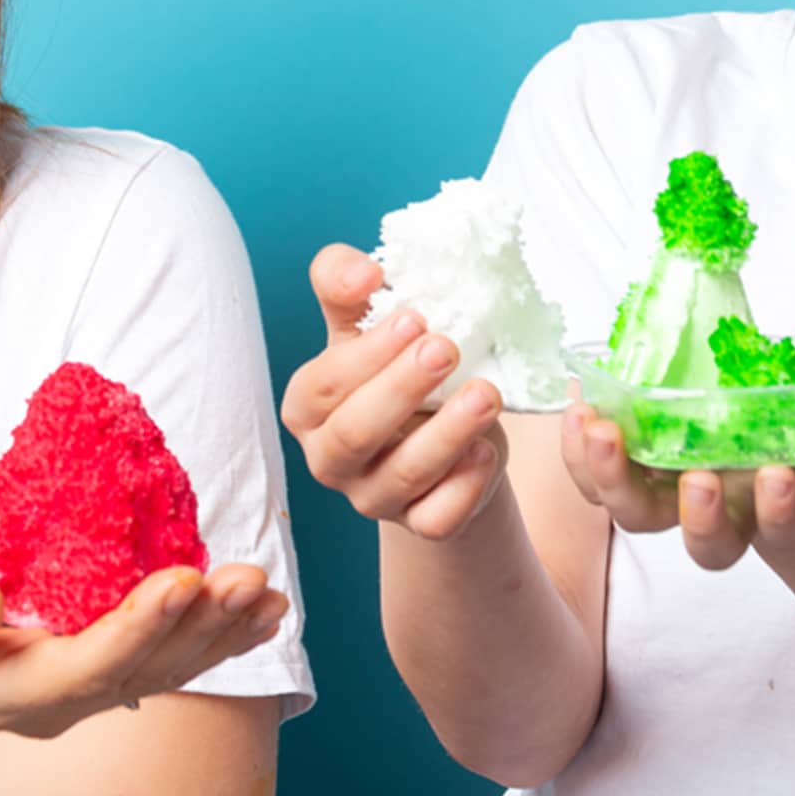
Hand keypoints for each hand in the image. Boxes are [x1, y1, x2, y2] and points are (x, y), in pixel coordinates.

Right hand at [0, 538, 287, 737]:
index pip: (81, 668)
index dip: (136, 628)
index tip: (182, 580)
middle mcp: (50, 701)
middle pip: (137, 671)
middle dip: (196, 626)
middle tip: (247, 580)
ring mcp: (77, 687)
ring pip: (162, 668)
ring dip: (218, 631)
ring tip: (267, 593)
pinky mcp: (95, 662)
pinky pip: (164, 652)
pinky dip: (212, 630)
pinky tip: (259, 608)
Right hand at [279, 244, 508, 541]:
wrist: (442, 424)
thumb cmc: (394, 365)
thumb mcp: (364, 321)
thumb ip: (347, 283)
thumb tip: (364, 273)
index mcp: (308, 407)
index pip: (321, 386)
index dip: (365, 355)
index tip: (414, 317)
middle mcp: (330, 458)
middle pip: (354, 434)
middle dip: (401, 390)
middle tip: (446, 348)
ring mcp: (373, 497)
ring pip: (402, 477)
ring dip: (446, 434)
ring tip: (485, 394)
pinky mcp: (421, 523)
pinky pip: (438, 518)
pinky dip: (464, 486)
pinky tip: (486, 450)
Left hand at [560, 389, 794, 567]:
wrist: (785, 456)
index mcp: (781, 513)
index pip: (780, 530)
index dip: (780, 513)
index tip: (780, 476)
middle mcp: (724, 517)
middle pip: (703, 542)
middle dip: (699, 516)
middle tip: (698, 478)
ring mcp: (672, 500)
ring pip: (635, 515)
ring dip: (613, 478)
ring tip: (602, 430)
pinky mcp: (633, 473)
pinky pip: (595, 476)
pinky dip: (579, 449)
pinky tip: (578, 404)